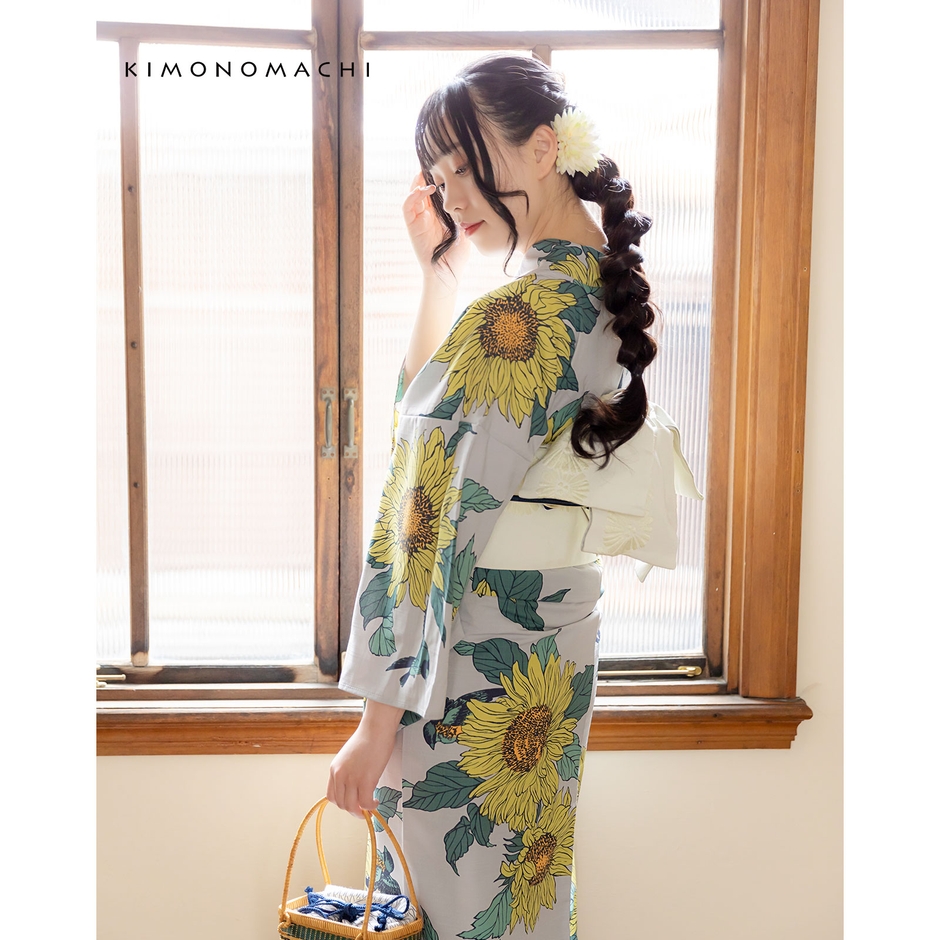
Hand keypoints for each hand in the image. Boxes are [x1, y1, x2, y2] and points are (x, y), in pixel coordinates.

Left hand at [327, 700, 402, 816]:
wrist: (376, 728)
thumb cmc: (367, 738)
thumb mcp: (349, 757)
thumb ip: (348, 771)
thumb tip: (356, 785)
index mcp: (334, 769)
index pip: (331, 796)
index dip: (342, 803)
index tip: (352, 803)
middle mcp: (340, 775)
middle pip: (341, 804)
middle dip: (353, 809)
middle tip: (363, 808)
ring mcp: (352, 779)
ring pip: (352, 806)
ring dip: (361, 811)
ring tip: (370, 805)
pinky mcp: (366, 780)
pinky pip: (365, 803)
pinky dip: (371, 806)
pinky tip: (376, 801)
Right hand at [403, 171, 470, 287]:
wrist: (447, 274)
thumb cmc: (457, 257)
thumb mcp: (465, 230)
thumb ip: (465, 215)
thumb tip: (475, 198)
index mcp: (440, 214)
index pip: (436, 191)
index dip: (437, 178)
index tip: (444, 165)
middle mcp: (427, 215)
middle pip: (422, 189)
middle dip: (426, 175)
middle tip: (433, 161)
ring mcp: (419, 220)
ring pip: (413, 194)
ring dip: (418, 182)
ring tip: (426, 172)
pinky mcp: (412, 226)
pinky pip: (407, 207)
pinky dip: (412, 196)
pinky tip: (422, 190)